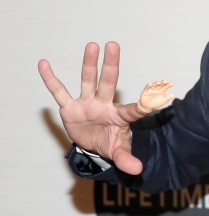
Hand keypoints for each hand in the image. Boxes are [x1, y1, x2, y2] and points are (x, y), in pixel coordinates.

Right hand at [38, 41, 148, 174]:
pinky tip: (44, 63)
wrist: (92, 145)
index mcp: (120, 116)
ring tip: (92, 45)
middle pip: (108, 82)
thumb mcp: (118, 152)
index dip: (145, 104)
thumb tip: (137, 170)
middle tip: (113, 45)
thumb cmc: (109, 143)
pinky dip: (50, 79)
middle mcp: (104, 105)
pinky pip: (58, 92)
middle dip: (111, 65)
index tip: (156, 96)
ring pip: (88, 81)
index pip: (134, 109)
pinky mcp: (70, 108)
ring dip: (89, 64)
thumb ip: (127, 159)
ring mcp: (87, 104)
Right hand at [137, 80, 174, 113]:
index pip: (165, 86)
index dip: (168, 85)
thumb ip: (168, 97)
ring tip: (159, 82)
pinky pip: (147, 87)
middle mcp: (157, 88)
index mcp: (161, 90)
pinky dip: (148, 86)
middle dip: (162, 82)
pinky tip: (150, 84)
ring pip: (154, 85)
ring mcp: (151, 89)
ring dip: (156, 83)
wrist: (148, 106)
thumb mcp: (163, 100)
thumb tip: (173, 94)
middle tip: (165, 81)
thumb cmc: (156, 103)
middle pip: (160, 84)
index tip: (171, 84)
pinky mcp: (145, 91)